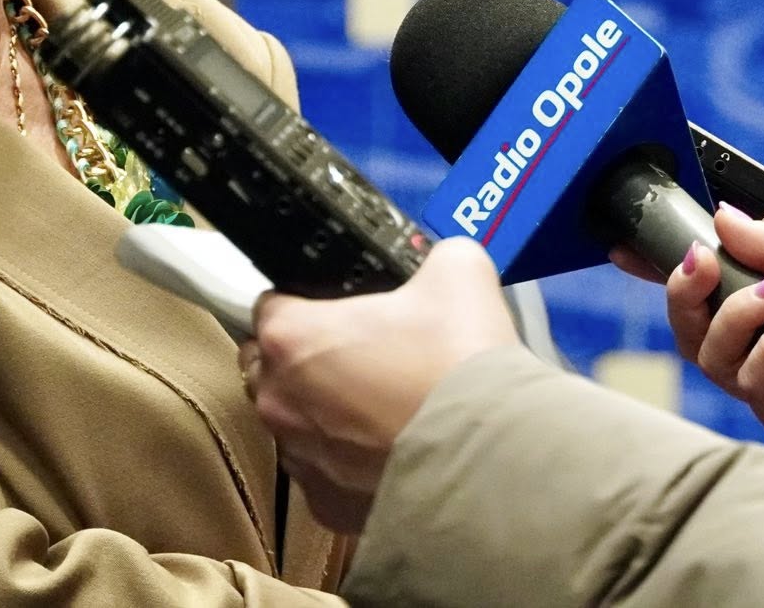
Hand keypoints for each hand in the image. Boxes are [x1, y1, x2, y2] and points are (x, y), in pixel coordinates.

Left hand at [241, 239, 517, 531]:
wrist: (492, 458)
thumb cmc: (460, 363)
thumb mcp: (458, 274)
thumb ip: (435, 258)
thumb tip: (443, 262)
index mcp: (292, 337)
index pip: (271, 307)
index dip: (305, 304)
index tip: (339, 311)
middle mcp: (279, 400)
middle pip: (271, 369)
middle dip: (304, 362)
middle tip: (361, 357)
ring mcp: (300, 458)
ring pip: (294, 424)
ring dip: (323, 414)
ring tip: (382, 408)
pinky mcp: (325, 505)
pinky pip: (324, 474)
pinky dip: (347, 463)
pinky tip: (389, 450)